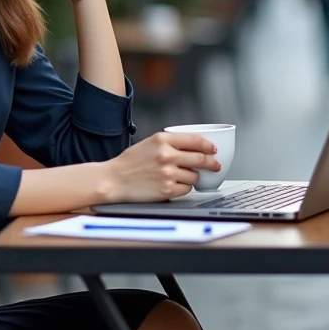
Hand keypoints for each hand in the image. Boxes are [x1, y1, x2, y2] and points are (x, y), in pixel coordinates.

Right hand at [103, 132, 219, 203]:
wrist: (113, 180)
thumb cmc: (130, 163)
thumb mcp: (149, 143)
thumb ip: (170, 143)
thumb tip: (196, 148)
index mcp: (162, 140)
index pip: (195, 140)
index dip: (208, 145)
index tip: (213, 149)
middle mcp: (166, 155)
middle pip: (200, 159)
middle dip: (211, 163)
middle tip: (215, 165)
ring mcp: (168, 173)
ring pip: (194, 176)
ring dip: (192, 177)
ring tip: (180, 176)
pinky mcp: (167, 189)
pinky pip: (186, 189)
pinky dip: (183, 188)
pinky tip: (173, 185)